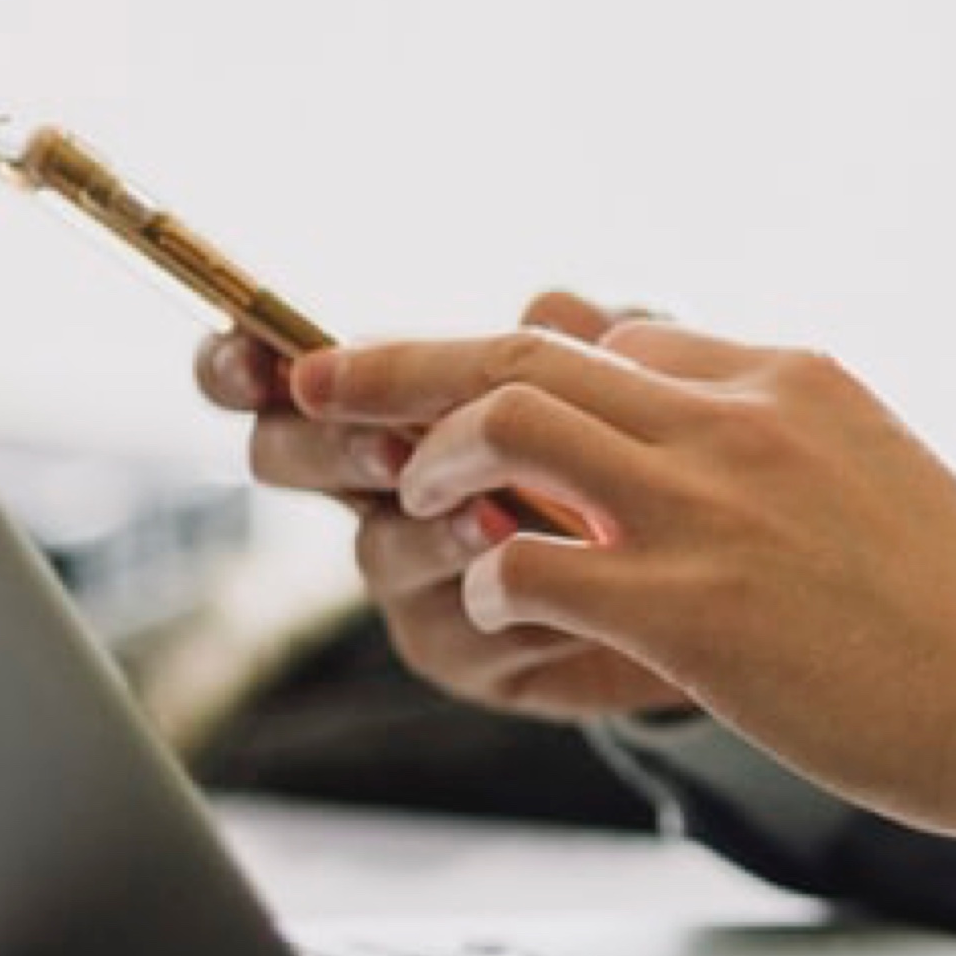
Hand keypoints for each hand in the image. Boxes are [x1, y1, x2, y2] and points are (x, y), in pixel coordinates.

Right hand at [202, 293, 698, 726]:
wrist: (715, 583)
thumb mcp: (638, 381)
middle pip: (287, 457)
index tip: (252, 357)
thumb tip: (551, 306)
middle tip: (391, 448)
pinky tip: (562, 591)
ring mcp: (414, 571)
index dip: (241, 362)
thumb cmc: (658, 459)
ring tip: (496, 520)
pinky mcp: (463, 649)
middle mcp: (384, 484)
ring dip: (430, 532)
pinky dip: (506, 602)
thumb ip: (590, 342)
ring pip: (376, 549)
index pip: (283, 373)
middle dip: (326, 447)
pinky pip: (453, 629)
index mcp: (397, 401)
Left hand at [289, 317, 955, 837]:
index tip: (465, 400)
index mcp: (786, 379)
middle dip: (401, 359)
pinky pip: (533, 563)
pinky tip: (502, 609)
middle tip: (319, 380)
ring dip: (434, 461)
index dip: (522, 364)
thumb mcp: (873, 472)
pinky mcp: (691, 610)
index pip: (617, 334)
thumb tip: (686, 424)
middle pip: (528, 346)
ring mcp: (710, 510)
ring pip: (510, 424)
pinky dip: (492, 581)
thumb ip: (774, 438)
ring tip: (416, 506)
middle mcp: (738, 420)